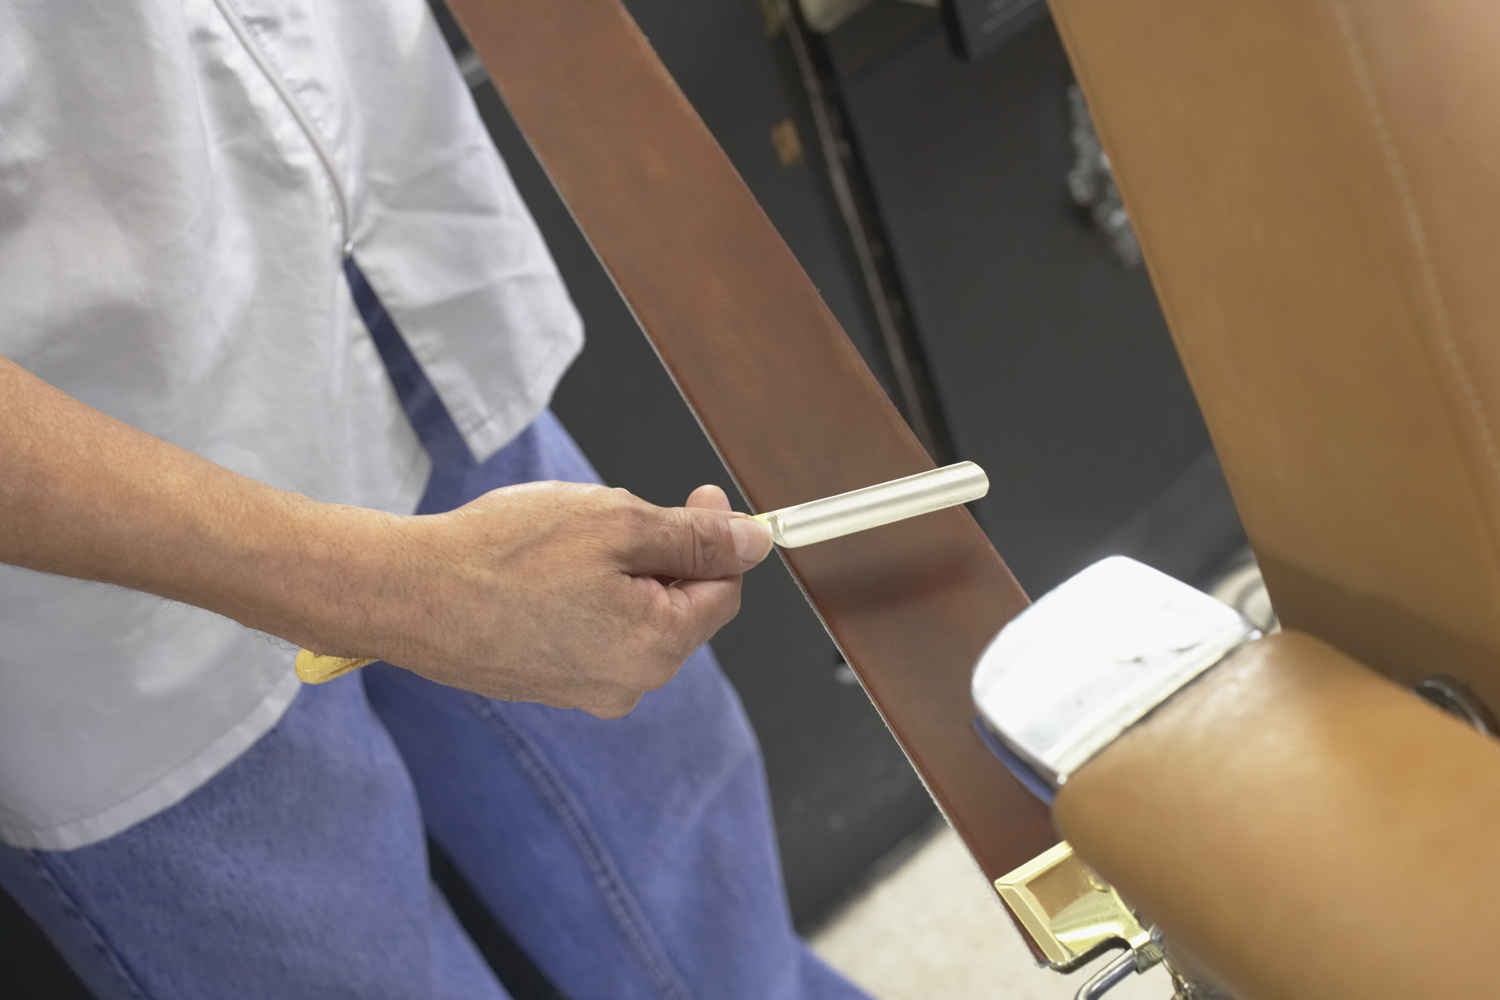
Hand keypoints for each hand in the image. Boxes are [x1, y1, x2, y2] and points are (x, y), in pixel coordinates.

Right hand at [312, 482, 771, 717]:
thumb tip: (754, 544)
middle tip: (611, 513)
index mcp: (656, 648)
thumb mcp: (616, 523)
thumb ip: (694, 538)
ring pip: (634, 614)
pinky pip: (592, 630)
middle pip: (679, 605)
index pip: (723, 591)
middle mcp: (627, 684)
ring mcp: (584, 690)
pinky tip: (539, 569)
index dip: (718, 538)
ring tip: (564, 540)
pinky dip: (582, 593)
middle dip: (659, 552)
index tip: (698, 496)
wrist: (405, 593)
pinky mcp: (548, 683)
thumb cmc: (502, 555)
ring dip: (618, 569)